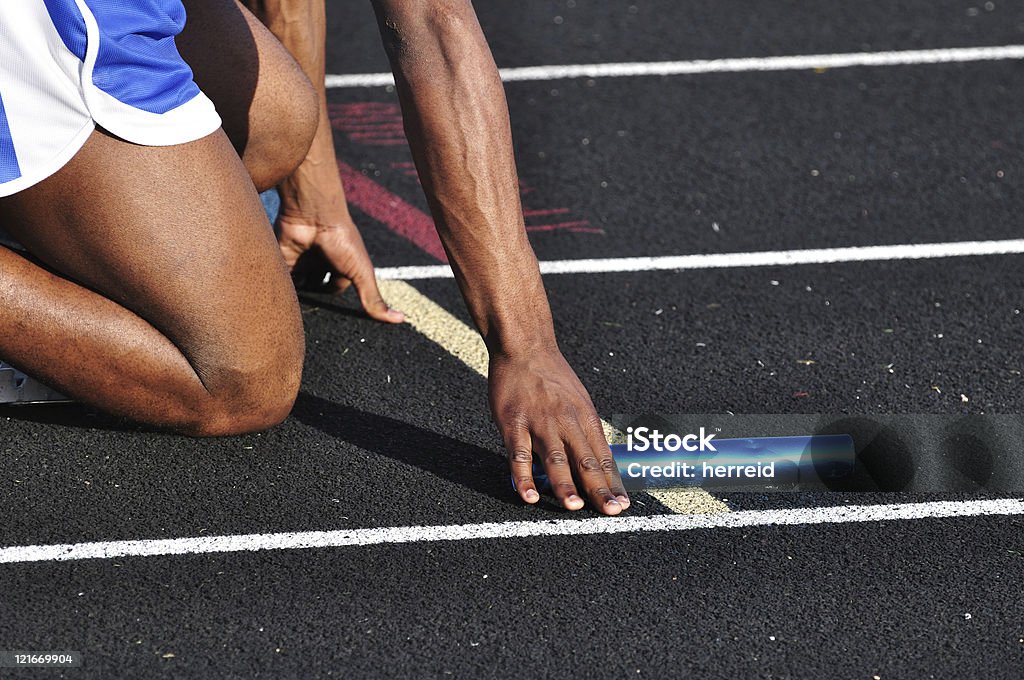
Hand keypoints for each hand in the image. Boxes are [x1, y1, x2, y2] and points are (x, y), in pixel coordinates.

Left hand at [277, 213, 404, 323]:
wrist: (314, 215)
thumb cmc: (343, 240)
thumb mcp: (361, 273)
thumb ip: (373, 298)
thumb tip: (400, 319)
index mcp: (340, 265)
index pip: (335, 288)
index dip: (333, 298)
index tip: (332, 315)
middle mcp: (321, 263)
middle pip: (315, 287)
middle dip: (315, 297)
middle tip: (313, 314)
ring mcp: (302, 260)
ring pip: (297, 285)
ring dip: (297, 295)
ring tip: (296, 308)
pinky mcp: (283, 259)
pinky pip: (281, 279)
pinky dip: (282, 289)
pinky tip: (283, 299)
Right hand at [489, 348, 629, 514]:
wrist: (524, 347)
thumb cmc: (551, 376)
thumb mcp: (578, 400)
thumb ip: (584, 432)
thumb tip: (595, 463)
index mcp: (585, 418)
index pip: (603, 457)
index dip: (613, 483)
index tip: (622, 505)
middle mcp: (567, 422)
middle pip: (586, 462)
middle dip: (599, 489)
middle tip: (610, 512)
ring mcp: (540, 423)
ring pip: (555, 460)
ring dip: (565, 485)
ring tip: (574, 506)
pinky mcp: (514, 424)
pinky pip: (519, 455)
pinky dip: (524, 477)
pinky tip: (529, 496)